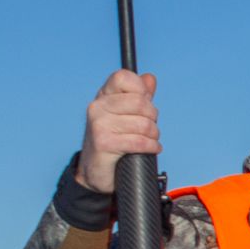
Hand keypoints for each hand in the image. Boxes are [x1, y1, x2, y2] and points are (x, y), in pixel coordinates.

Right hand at [75, 69, 160, 193]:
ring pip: (144, 124)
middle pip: (141, 103)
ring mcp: (99, 124)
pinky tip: (151, 149)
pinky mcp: (104, 142)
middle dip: (152, 118)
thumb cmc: (114, 141)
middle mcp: (98, 106)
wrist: (95, 171)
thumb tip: (149, 78)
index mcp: (103, 95)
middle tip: (149, 129)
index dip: (142, 91)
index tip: (144, 105)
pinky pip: (140, 142)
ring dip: (154, 136)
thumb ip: (139, 96)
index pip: (125, 77)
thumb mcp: (126, 115)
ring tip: (150, 140)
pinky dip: (152, 147)